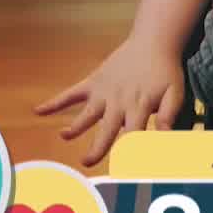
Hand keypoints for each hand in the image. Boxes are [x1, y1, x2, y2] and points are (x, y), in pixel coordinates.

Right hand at [34, 34, 186, 166]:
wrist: (152, 42)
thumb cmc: (165, 71)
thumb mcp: (174, 92)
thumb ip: (168, 114)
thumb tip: (167, 137)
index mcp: (138, 107)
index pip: (133, 136)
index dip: (129, 153)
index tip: (124, 171)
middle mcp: (118, 102)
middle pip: (106, 130)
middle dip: (97, 147)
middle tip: (86, 162)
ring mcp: (103, 92)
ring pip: (86, 114)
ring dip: (75, 126)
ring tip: (64, 136)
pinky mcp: (93, 82)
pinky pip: (72, 93)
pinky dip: (56, 102)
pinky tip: (38, 110)